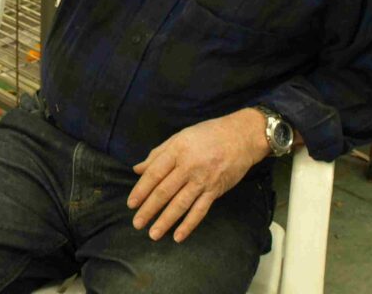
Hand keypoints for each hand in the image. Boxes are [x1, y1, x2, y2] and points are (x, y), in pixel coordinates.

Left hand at [127, 108, 270, 242]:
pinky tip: (178, 236)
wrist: (240, 137)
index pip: (154, 174)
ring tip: (153, 234)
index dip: (141, 190)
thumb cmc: (207, 135)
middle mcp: (188, 166)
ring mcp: (203, 180)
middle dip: (149, 209)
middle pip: (164, 191)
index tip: (131, 204)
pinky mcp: (215, 190)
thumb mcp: (179, 137)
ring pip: (180, 204)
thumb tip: (137, 169)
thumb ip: (157, 154)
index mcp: (176, 151)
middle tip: (137, 223)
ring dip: (165, 221)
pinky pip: (200, 210)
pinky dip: (189, 224)